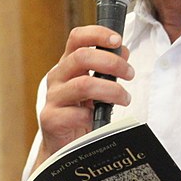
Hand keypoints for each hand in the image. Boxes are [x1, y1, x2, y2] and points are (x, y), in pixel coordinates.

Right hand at [35, 25, 133, 164]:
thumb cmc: (81, 113)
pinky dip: (93, 116)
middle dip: (112, 63)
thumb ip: (106, 69)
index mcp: (68, 65)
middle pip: (82, 57)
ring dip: (111, 90)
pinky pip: (76, 114)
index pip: (77, 38)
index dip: (97, 34)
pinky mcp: (51, 119)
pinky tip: (99, 120)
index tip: (118, 40)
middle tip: (129, 74)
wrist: (63, 147)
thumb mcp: (95, 87)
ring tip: (125, 99)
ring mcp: (53, 98)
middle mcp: (57, 77)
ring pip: (83, 85)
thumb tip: (123, 52)